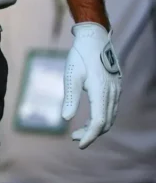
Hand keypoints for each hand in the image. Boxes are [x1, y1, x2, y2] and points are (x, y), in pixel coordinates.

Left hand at [61, 23, 121, 148]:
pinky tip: (90, 118)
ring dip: (96, 127)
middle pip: (106, 122)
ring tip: (80, 130)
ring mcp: (116, 89)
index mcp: (101, 90)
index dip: (90, 136)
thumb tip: (65, 118)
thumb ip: (70, 97)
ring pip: (110, 116)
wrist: (94, 38)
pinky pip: (112, 108)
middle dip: (91, 133)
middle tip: (74, 137)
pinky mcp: (116, 87)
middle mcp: (112, 92)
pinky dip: (102, 117)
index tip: (79, 144)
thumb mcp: (71, 75)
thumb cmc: (80, 56)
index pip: (98, 121)